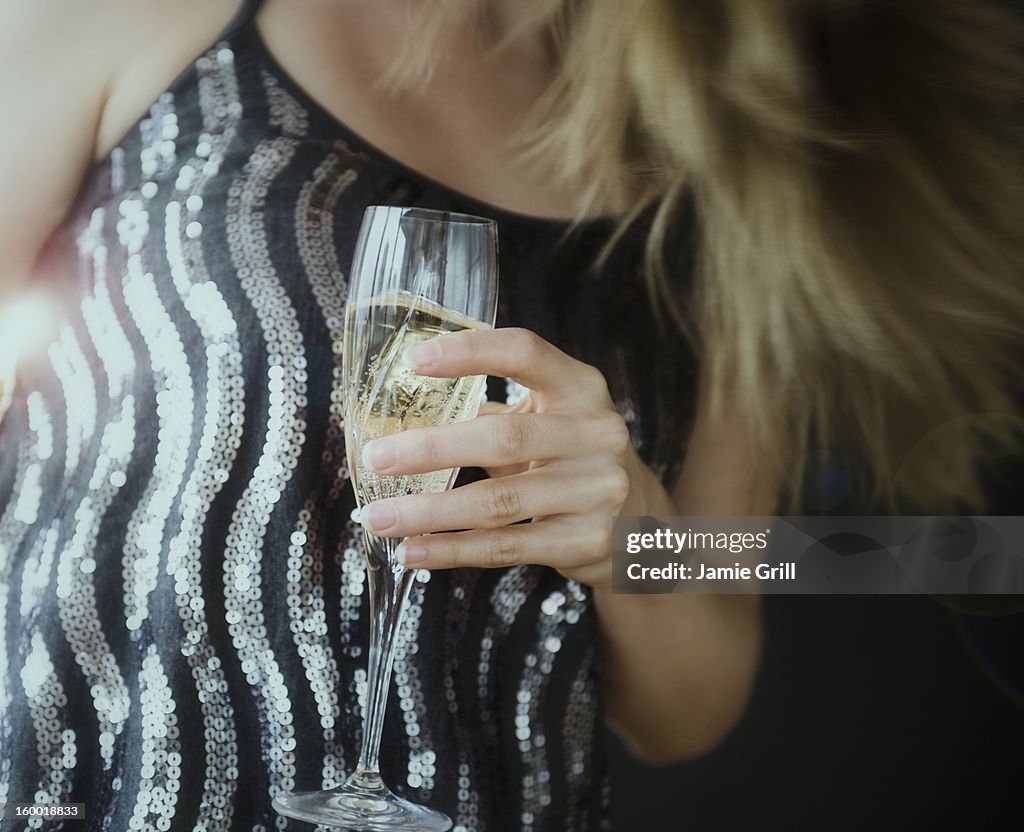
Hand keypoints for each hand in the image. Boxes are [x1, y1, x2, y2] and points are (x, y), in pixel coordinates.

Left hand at [359, 327, 635, 587]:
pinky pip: (507, 546)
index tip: (413, 361)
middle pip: (504, 437)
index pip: (525, 352)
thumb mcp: (550, 421)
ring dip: (429, 511)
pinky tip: (413, 551)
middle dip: (431, 449)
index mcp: (581, 388)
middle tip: (375, 458)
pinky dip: (452, 550)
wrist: (641, 523)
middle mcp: (597, 433)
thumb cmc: (572, 459)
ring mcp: (597, 490)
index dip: (470, 352)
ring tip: (377, 517)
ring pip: (498, 501)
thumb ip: (492, 415)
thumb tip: (400, 422)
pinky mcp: (588, 541)